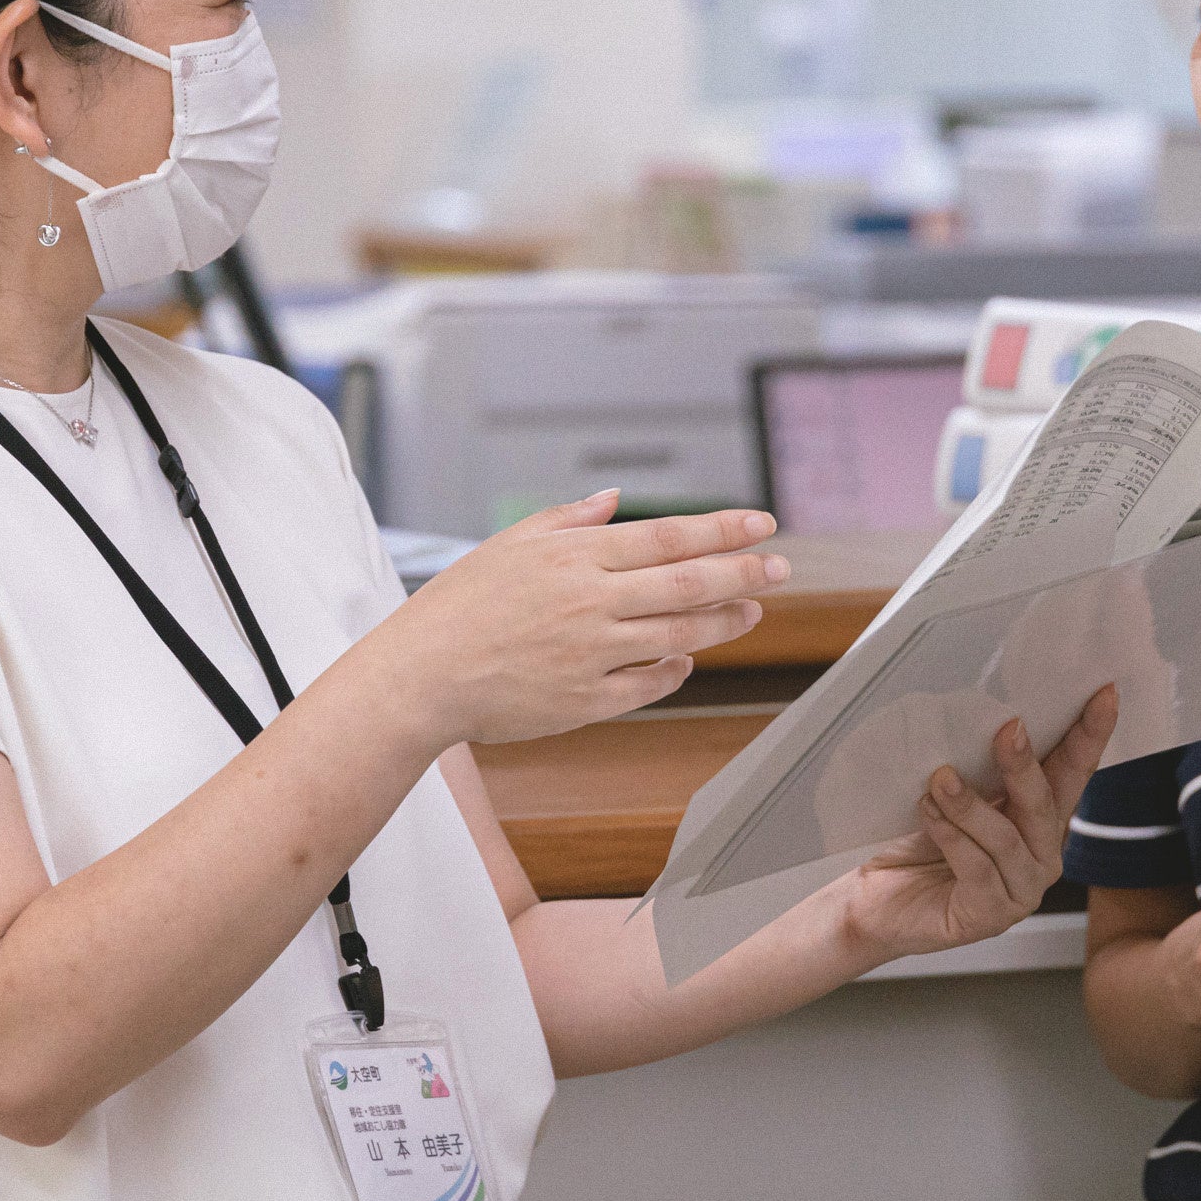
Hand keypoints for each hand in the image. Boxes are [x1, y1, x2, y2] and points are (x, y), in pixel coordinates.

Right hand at [363, 492, 788, 748]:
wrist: (419, 677)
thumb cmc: (458, 607)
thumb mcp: (509, 545)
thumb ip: (568, 520)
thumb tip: (616, 499)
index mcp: (575, 557)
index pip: (668, 537)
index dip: (723, 531)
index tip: (762, 524)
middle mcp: (592, 602)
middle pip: (689, 583)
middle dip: (744, 572)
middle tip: (780, 567)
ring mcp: (593, 654)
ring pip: (679, 632)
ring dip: (724, 620)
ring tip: (752, 609)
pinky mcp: (587, 700)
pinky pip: (649, 683)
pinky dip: (675, 668)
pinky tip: (688, 657)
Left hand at [840, 686, 1119, 960]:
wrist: (871, 899)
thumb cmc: (914, 841)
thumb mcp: (951, 793)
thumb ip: (979, 765)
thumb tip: (993, 716)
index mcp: (1039, 819)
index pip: (1073, 772)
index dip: (1090, 735)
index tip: (1104, 693)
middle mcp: (1040, 856)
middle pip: (1045, 805)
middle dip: (1026, 765)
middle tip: (1008, 728)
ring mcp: (1020, 891)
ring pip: (1008, 839)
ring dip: (972, 805)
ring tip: (940, 779)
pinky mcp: (989, 916)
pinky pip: (978, 869)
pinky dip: (952, 837)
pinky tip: (928, 814)